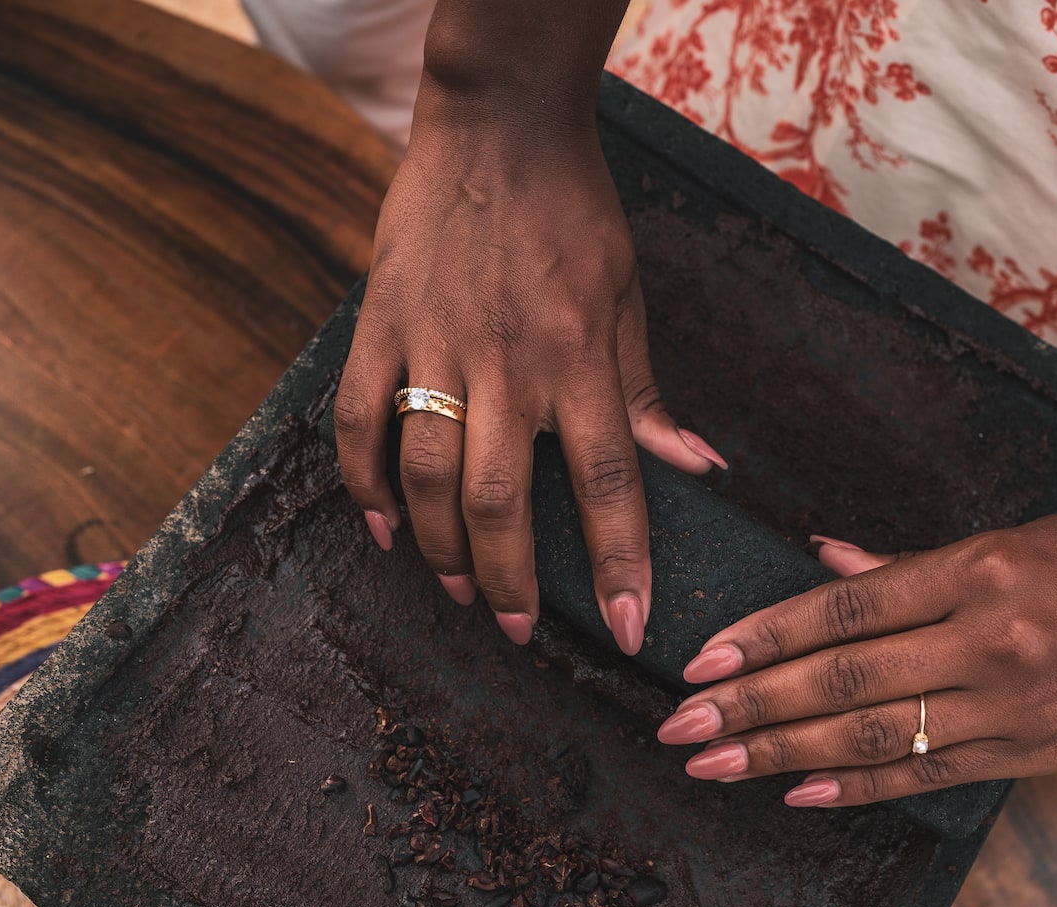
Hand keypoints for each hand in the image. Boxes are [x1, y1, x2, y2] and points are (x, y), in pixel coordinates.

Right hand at [335, 117, 724, 653]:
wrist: (499, 126)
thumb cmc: (576, 213)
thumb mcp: (628, 295)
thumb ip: (645, 391)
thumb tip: (695, 469)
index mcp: (580, 357)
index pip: (609, 481)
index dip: (620, 562)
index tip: (632, 629)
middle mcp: (508, 360)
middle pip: (503, 499)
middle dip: (510, 581)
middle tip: (515, 630)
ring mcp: (437, 342)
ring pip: (427, 472)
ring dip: (440, 547)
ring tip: (456, 592)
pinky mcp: (382, 322)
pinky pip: (361, 418)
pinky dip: (364, 482)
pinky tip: (383, 529)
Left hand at [652, 512, 1056, 806]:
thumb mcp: (1017, 536)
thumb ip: (916, 563)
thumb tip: (827, 560)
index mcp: (977, 570)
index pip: (846, 605)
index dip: (767, 635)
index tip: (704, 658)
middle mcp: (986, 638)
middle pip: (843, 677)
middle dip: (750, 704)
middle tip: (679, 727)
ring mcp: (1009, 704)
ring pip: (875, 734)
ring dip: (784, 753)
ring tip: (716, 764)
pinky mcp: (1031, 753)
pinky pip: (929, 774)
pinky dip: (861, 787)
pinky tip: (802, 793)